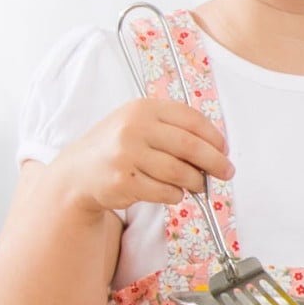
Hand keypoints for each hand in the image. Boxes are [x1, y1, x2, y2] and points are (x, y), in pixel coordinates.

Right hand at [47, 99, 229, 218]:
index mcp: (142, 109)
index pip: (192, 119)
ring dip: (197, 182)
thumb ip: (174, 130)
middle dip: (216, 162)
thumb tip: (218, 151)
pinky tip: (172, 192)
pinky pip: (166, 192)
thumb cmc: (117, 149)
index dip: (215, 137)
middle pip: (191, 147)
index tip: (224, 150)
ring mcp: (126, 154)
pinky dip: (176, 195)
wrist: (77, 173)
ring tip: (198, 185)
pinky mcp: (124, 181)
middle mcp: (133, 128)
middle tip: (226, 172)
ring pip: (181, 172)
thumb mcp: (139, 126)